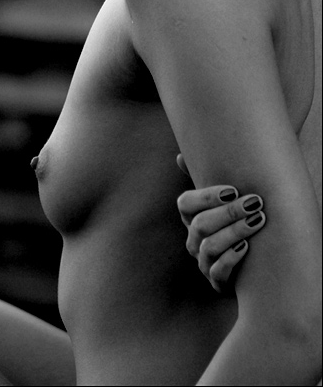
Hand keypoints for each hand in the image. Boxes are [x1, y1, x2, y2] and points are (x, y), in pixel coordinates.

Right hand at [176, 154, 265, 293]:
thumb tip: (179, 156)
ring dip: (234, 232)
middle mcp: (193, 240)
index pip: (186, 204)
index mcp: (191, 217)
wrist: (256, 263)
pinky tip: (247, 248)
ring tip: (258, 221)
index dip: (206, 197)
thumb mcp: (223, 200)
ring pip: (209, 247)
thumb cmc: (236, 222)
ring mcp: (203, 262)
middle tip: (255, 202)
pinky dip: (231, 259)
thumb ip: (204, 177)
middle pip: (200, 225)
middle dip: (229, 213)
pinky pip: (218, 272)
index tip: (233, 189)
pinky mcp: (217, 281)